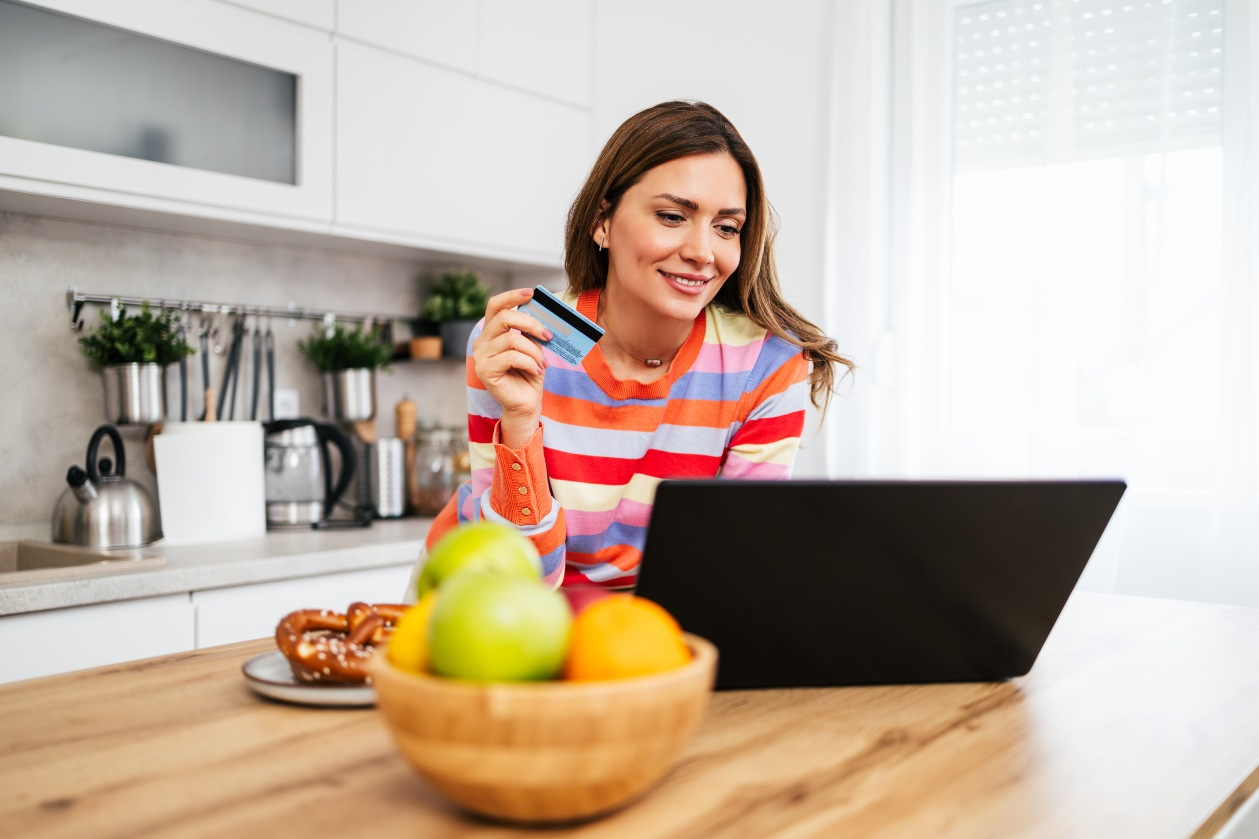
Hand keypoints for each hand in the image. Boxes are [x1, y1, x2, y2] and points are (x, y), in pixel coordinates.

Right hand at [472, 288, 552, 448]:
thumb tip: (543, 314)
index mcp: (491, 333)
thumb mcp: (533, 347)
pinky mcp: (484, 371)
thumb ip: (531, 331)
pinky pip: (512, 357)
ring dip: (534, 350)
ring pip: (512, 339)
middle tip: (548, 335)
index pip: (494, 306)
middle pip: (504, 318)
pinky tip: (536, 371)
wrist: (526, 403)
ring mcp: (480, 357)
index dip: (511, 296)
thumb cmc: (530, 373)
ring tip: (542, 362)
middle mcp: (481, 342)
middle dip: (531, 324)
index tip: (531, 293)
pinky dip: (530, 362)